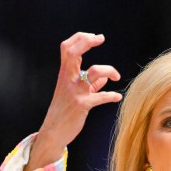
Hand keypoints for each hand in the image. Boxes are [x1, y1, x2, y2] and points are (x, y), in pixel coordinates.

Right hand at [27, 32, 121, 170]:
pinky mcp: (82, 105)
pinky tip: (117, 97)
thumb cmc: (64, 111)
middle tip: (101, 38)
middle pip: (73, 52)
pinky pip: (101, 97)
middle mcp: (68, 80)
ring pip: (94, 71)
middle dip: (87, 41)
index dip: (81, 38)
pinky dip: (111, 96)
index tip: (96, 37)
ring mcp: (75, 92)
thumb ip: (90, 84)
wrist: (53, 132)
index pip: (68, 47)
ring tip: (116, 76)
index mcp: (65, 74)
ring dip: (109, 70)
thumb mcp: (74, 94)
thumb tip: (104, 79)